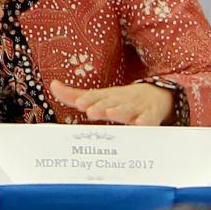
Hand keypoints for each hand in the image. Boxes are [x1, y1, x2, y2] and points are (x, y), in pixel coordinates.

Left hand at [50, 80, 175, 125]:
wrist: (157, 94)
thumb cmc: (120, 99)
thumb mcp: (97, 96)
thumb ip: (73, 95)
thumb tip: (52, 85)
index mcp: (106, 97)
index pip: (95, 98)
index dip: (88, 100)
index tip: (79, 103)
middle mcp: (120, 101)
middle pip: (110, 104)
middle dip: (101, 107)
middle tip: (91, 111)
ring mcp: (136, 108)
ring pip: (129, 110)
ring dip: (120, 111)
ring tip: (112, 113)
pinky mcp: (152, 115)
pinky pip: (150, 119)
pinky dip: (146, 121)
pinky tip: (141, 124)